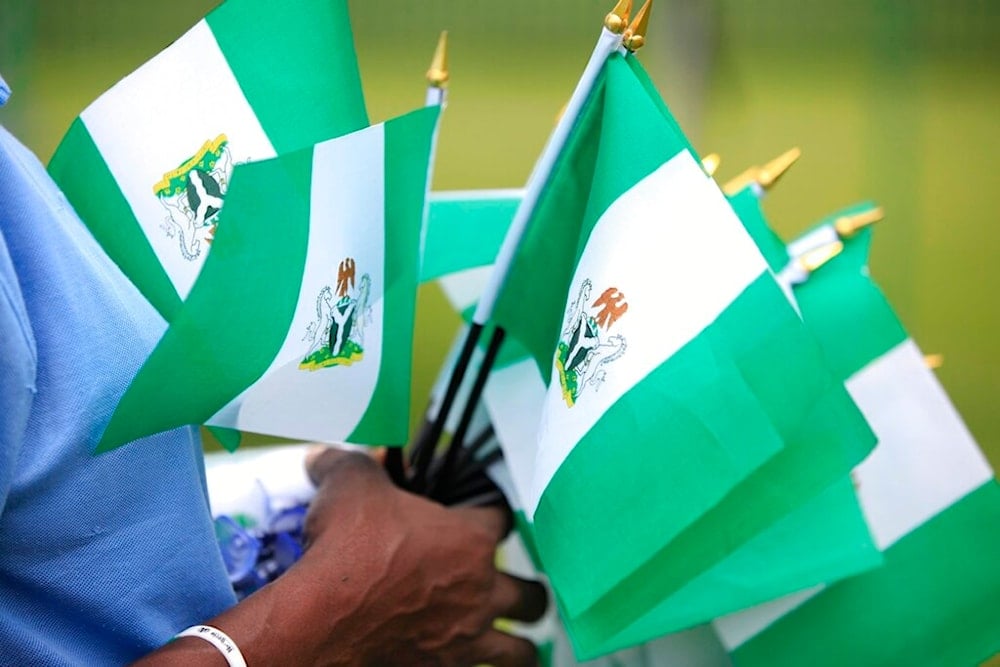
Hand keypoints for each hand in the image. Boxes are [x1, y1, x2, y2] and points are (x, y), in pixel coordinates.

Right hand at [136, 449, 546, 666]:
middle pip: (531, 594)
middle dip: (525, 591)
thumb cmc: (349, 546)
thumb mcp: (351, 484)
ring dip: (519, 643)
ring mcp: (464, 638)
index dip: (492, 509)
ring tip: (515, 640)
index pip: (502, 517)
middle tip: (511, 586)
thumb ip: (349, 464)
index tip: (481, 509)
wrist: (322, 617)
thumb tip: (326, 456)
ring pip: (519, 649)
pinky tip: (462, 661)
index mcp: (471, 540)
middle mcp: (479, 591)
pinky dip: (474, 666)